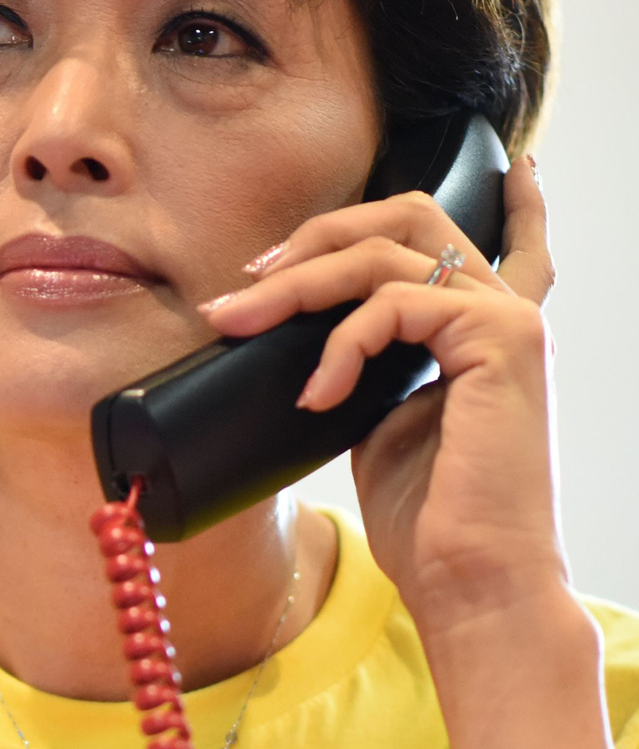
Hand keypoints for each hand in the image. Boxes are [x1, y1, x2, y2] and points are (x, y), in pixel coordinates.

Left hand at [200, 157, 565, 634]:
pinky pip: (393, 303)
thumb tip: (289, 341)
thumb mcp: (376, 423)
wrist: (471, 583)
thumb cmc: (427, 521)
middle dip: (316, 235)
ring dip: (296, 283)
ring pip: (385, 252)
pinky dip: (338, 342)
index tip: (505, 165)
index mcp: (486, 334)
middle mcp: (507, 313)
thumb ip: (360, 365)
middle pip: (408, 217)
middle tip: (249, 279)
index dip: (509, 200)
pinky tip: (317, 394)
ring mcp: (509, 321)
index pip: (508, 243)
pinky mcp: (500, 338)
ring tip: (240, 323)